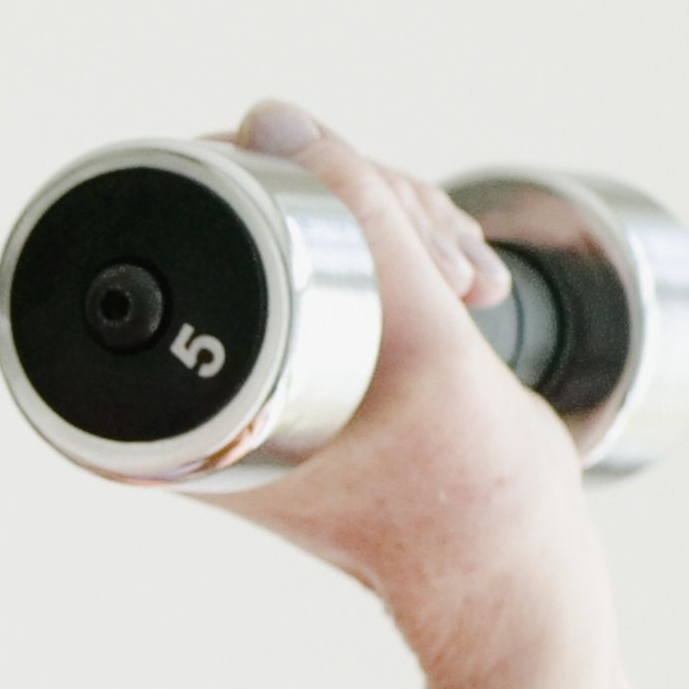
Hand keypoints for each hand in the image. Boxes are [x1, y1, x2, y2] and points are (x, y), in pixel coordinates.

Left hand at [192, 98, 605, 682]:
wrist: (510, 570)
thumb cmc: (466, 490)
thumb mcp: (426, 341)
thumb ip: (362, 223)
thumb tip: (272, 118)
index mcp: (183, 408)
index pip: (178, 225)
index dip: (274, 176)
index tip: (370, 210)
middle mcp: (197, 396)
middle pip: (247, 214)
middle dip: (362, 205)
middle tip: (447, 260)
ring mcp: (256, 383)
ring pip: (304, 230)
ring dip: (398, 225)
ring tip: (467, 283)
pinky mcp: (310, 373)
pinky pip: (337, 266)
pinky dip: (406, 253)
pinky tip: (465, 283)